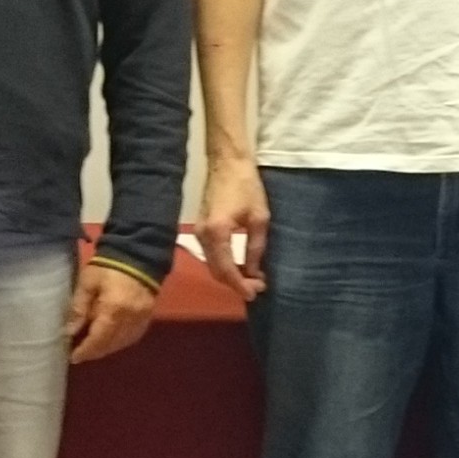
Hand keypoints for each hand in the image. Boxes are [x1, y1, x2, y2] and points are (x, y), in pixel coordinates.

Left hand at [67, 260, 159, 364]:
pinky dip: (121, 341)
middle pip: (111, 344)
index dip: (85, 351)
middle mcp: (130, 319)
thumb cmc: (107, 267)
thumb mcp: (88, 283)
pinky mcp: (148, 316)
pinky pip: (134, 336)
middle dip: (95, 352)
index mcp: (113, 311)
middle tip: (80, 354)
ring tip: (94, 349)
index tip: (73, 358)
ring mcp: (142, 319)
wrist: (137, 254)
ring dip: (107, 348)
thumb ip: (79, 308)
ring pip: (123, 343)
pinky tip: (112, 340)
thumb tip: (70, 332)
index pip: (98, 339)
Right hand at [192, 157, 269, 302]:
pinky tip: (241, 265)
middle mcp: (202, 235)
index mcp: (217, 233)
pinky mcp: (201, 228)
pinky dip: (224, 264)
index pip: (226, 270)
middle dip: (236, 283)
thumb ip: (255, 248)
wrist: (227, 163)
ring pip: (212, 264)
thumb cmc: (247, 186)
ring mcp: (199, 232)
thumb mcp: (259, 218)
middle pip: (216, 271)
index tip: (255, 294)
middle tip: (257, 287)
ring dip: (230, 275)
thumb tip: (253, 273)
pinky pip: (211, 254)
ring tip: (252, 279)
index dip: (240, 285)